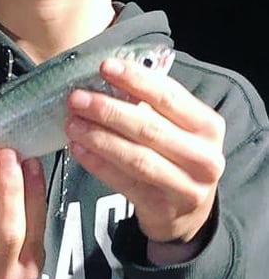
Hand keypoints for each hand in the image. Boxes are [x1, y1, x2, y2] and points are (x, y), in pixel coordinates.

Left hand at [65, 56, 224, 263]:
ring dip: (98, 137)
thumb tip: (104, 78)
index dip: (135, 79)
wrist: (187, 211)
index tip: (105, 67)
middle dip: (108, 110)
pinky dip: (97, 164)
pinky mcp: (161, 207)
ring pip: (135, 157)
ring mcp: (185, 186)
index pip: (168, 96)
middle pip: (148, 127)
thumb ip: (149, 103)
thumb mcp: (176, 126)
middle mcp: (203, 156)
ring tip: (72, 123)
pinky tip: (77, 148)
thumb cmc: (174, 153)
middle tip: (77, 98)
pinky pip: (123, 182)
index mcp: (207, 126)